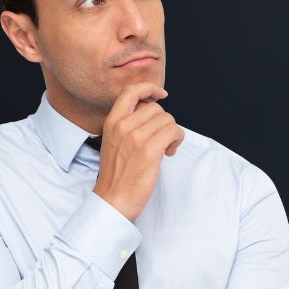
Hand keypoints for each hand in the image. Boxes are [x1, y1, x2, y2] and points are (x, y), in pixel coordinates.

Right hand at [93, 82, 184, 221]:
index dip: (149, 88)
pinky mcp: (150, 150)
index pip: (131, 91)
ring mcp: (136, 137)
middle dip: (164, 122)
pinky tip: (169, 152)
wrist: (113, 200)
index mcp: (112, 122)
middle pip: (156, 108)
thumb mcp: (114, 142)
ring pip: (168, 119)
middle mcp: (122, 126)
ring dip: (172, 133)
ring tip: (165, 148)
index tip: (161, 94)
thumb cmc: (117, 175)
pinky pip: (174, 131)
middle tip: (161, 140)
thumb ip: (128, 125)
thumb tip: (151, 113)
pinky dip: (177, 139)